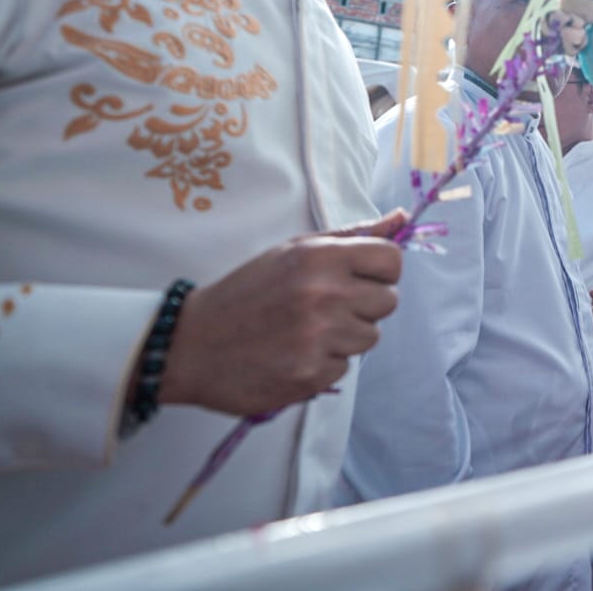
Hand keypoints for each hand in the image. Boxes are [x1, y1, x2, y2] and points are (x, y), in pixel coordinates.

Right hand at [158, 211, 405, 415]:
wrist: (190, 344)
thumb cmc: (247, 292)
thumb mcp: (293, 251)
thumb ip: (351, 236)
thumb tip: (402, 217)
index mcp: (320, 257)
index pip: (391, 260)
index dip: (381, 272)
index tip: (361, 279)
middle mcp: (324, 295)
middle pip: (388, 302)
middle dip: (363, 306)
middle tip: (325, 307)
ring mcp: (318, 338)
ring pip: (370, 337)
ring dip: (344, 337)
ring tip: (304, 331)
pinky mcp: (311, 375)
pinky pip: (344, 368)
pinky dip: (323, 364)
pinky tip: (292, 354)